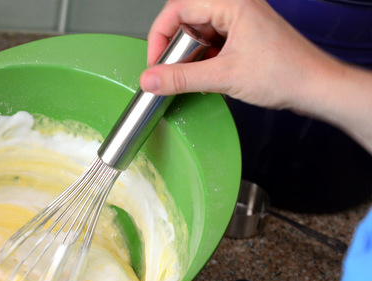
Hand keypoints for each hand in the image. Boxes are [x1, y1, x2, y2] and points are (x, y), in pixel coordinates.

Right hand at [140, 0, 371, 150]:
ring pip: (199, 33)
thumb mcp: (224, 77)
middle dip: (175, 47)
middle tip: (171, 71)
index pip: (178, 8)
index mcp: (232, 3)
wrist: (317, 87)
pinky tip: (207, 78)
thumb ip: (182, 78)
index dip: (160, 36)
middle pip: (188, 19)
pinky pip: (213, 43)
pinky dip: (204, 60)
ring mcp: (242, 21)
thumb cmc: (285, 74)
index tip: (155, 63)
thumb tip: (150, 79)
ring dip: (190, 56)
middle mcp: (236, 6)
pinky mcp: (246, 37)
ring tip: (193, 77)